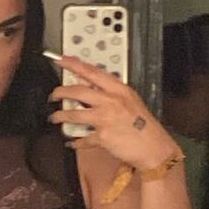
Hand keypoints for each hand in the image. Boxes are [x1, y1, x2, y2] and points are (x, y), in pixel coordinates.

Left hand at [48, 57, 176, 168]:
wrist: (155, 148)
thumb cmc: (145, 126)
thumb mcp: (131, 101)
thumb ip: (112, 93)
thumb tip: (92, 89)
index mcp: (119, 89)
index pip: (92, 72)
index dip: (73, 64)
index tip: (61, 60)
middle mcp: (111, 101)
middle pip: (77, 91)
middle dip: (60, 92)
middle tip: (53, 95)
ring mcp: (105, 119)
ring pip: (73, 114)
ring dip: (60, 116)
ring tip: (55, 118)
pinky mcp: (102, 137)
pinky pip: (83, 139)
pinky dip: (76, 142)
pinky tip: (72, 142)